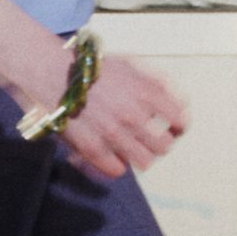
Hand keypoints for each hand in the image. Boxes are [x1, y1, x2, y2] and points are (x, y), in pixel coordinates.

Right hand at [19, 45, 188, 180]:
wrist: (56, 74)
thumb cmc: (95, 70)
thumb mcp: (132, 65)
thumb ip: (158, 82)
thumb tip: (180, 104)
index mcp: (147, 92)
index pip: (180, 122)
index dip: (178, 128)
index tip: (172, 130)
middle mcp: (133, 114)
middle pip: (164, 146)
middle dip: (160, 144)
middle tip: (150, 141)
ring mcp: (113, 133)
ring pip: (145, 162)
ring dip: (140, 157)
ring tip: (132, 150)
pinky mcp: (93, 148)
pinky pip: (118, 170)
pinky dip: (118, 165)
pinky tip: (113, 156)